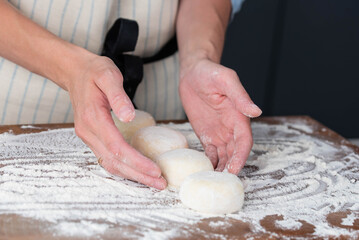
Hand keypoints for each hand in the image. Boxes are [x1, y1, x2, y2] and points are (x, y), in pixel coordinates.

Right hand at [65, 54, 166, 188]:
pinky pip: (107, 158)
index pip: (117, 147)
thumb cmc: (94, 72)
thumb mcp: (108, 75)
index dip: (137, 161)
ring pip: (109, 164)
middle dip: (138, 175)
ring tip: (152, 181)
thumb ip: (118, 96)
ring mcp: (88, 136)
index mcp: (93, 117)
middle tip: (160, 183)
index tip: (155, 170)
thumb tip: (129, 117)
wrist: (74, 72)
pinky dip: (123, 168)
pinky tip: (137, 171)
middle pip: (114, 161)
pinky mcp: (92, 137)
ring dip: (131, 175)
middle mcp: (88, 131)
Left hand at [179, 58, 261, 173]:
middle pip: (235, 152)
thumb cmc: (210, 72)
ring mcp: (219, 132)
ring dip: (221, 168)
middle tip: (222, 181)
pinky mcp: (206, 134)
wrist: (193, 72)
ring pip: (224, 155)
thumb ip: (240, 96)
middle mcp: (231, 127)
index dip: (241, 156)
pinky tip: (205, 171)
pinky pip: (210, 152)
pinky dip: (210, 162)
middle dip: (231, 167)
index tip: (234, 169)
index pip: (244, 141)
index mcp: (238, 116)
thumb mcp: (226, 80)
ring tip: (213, 180)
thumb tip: (256, 112)